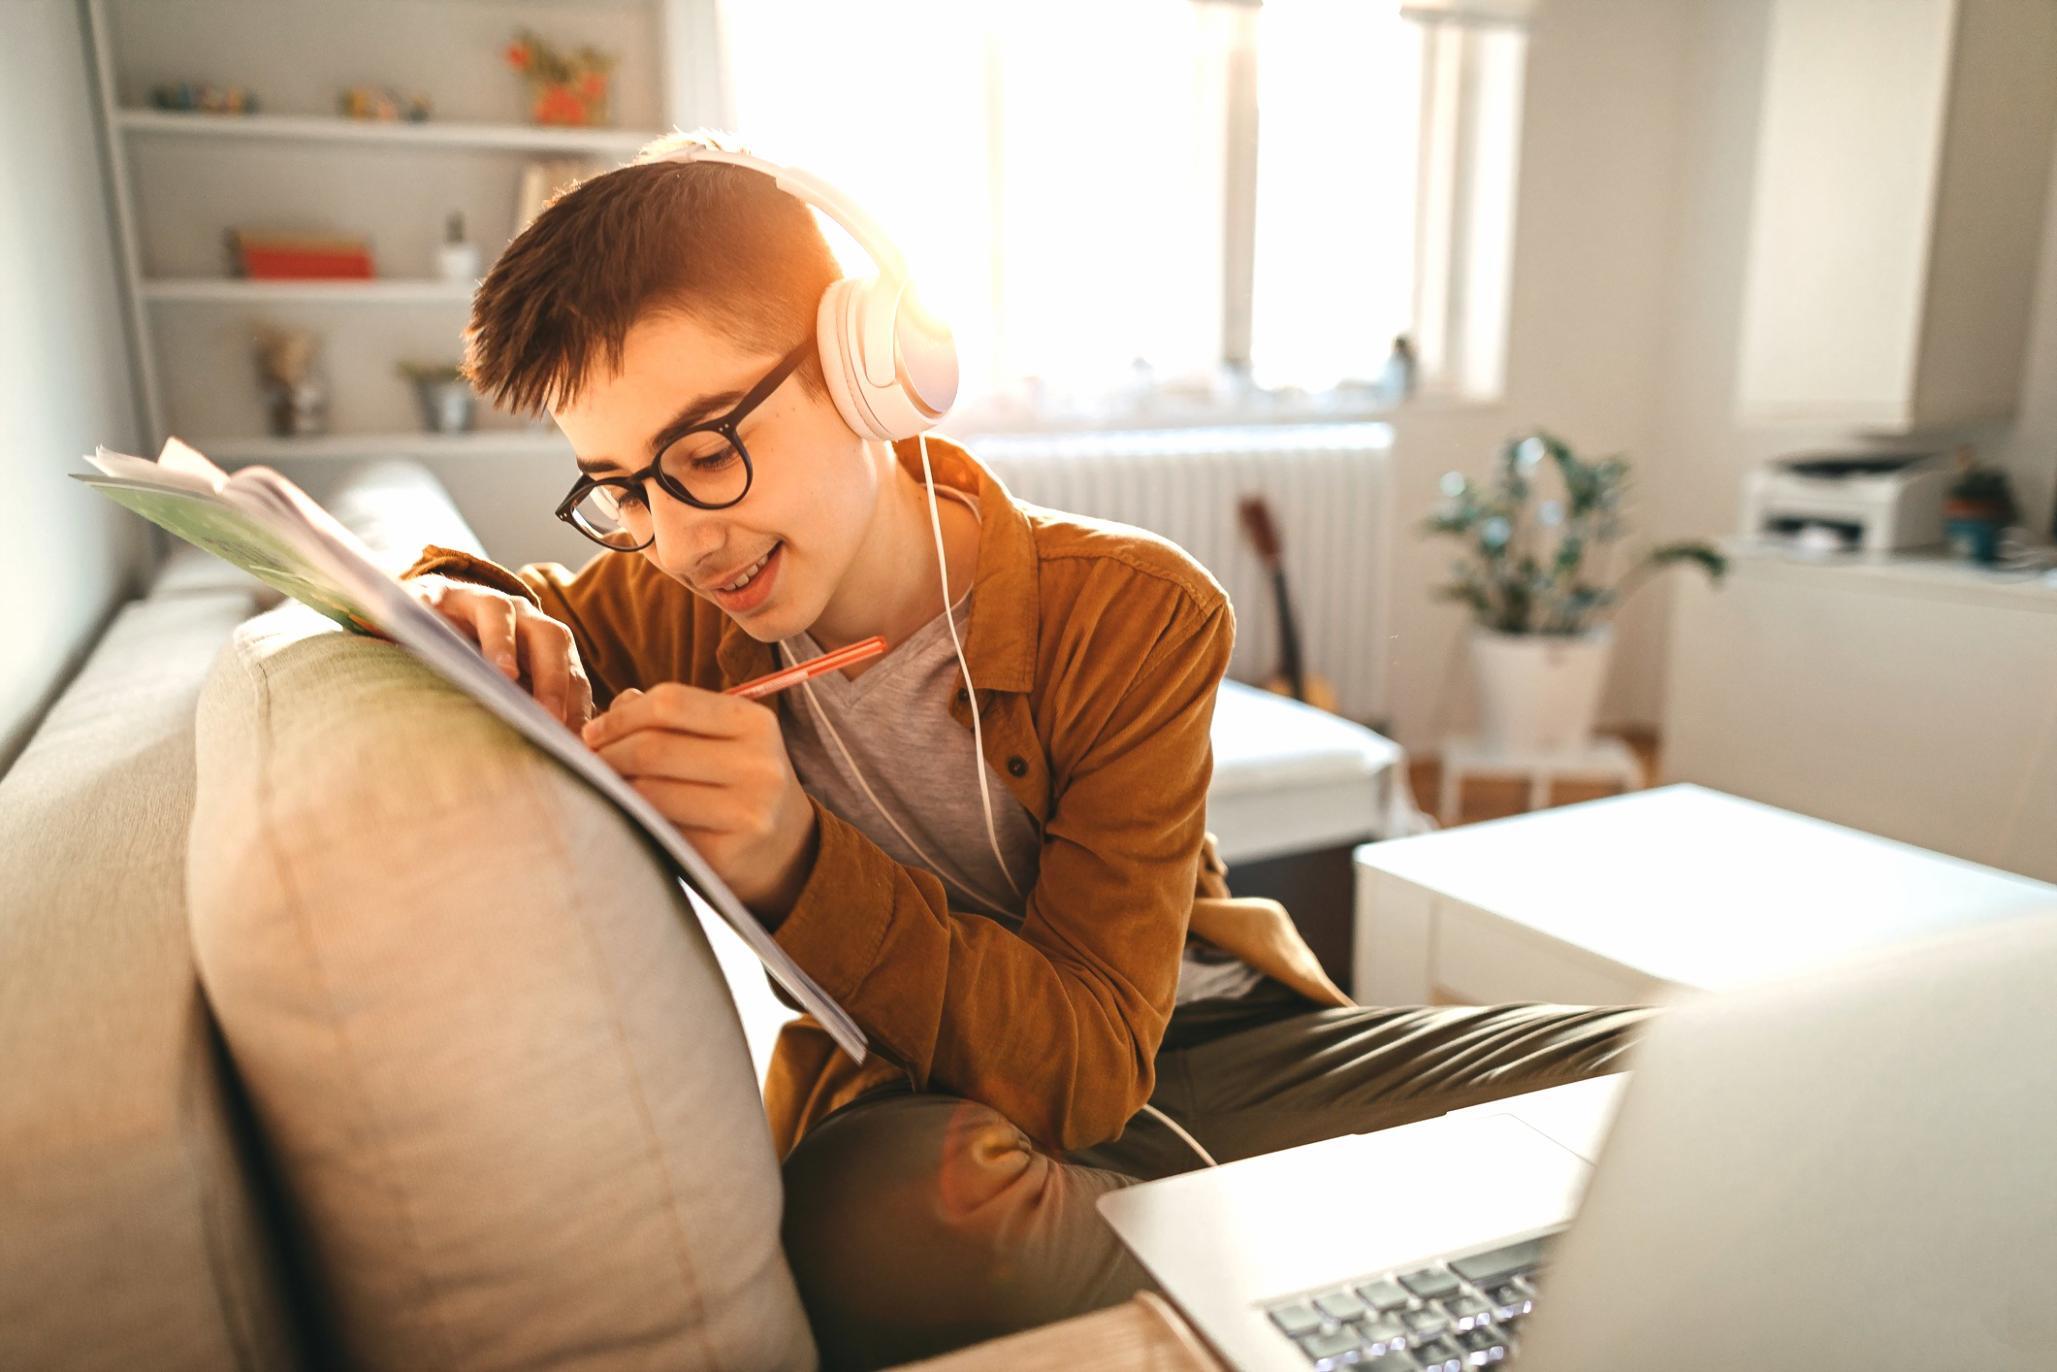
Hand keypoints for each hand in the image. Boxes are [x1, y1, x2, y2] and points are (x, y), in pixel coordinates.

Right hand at [400, 574, 592, 729]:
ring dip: (504, 644)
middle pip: (551, 638)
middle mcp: (520, 617)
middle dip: (555, 679)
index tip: (576, 743)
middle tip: (551, 719)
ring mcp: (480, 600)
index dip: (577, 705)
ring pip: (502, 612)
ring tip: (503, 676)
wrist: (422, 618)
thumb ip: (527, 716)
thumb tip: (556, 760)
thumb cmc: (471, 664)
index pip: (573, 672)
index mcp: (544, 644)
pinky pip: (443, 599)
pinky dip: (442, 615)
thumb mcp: (504, 691)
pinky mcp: (437, 594)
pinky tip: (437, 633)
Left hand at [581, 683, 819, 917]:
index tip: (594, 731)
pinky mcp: (727, 855)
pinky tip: (629, 817)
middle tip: (588, 763)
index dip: (620, 715)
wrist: (786, 850)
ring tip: (604, 787)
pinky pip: (658, 830)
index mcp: (756, 723)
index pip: (670, 703)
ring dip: (613, 788)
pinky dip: (633, 820)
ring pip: (648, 791)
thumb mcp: (722, 738)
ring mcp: (747, 813)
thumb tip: (608, 712)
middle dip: (607, 753)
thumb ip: (669, 716)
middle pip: (653, 747)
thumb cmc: (737, 783)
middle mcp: (758, 765)